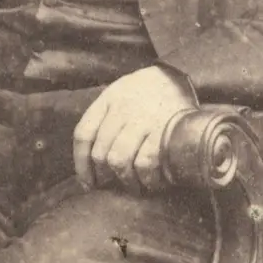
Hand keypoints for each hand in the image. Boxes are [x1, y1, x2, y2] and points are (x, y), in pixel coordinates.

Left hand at [73, 66, 195, 195]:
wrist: (181, 77)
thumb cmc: (147, 93)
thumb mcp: (120, 94)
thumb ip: (103, 121)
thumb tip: (91, 166)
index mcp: (109, 99)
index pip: (84, 134)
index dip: (80, 163)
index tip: (87, 182)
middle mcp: (123, 109)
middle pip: (100, 153)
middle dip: (104, 175)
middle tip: (112, 183)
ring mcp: (144, 120)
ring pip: (119, 161)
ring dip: (124, 180)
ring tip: (132, 185)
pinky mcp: (165, 132)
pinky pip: (145, 164)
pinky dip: (146, 178)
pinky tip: (150, 180)